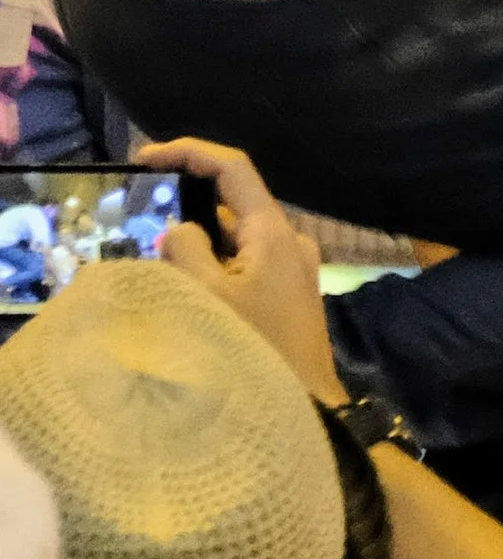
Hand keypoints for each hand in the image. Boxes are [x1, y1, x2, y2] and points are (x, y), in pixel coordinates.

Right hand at [140, 137, 347, 405]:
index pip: (233, 169)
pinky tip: (182, 286)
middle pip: (233, 203)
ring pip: (236, 238)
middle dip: (187, 201)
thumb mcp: (206, 297)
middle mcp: (289, 241)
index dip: (190, 153)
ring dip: (197, 239)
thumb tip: (178, 229)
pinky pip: (245, 265)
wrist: (307, 405)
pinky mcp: (289, 295)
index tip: (146, 158)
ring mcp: (293, 269)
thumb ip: (186, 252)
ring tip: (151, 253)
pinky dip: (214, 265)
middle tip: (140, 209)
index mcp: (273, 231)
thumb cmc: (254, 349)